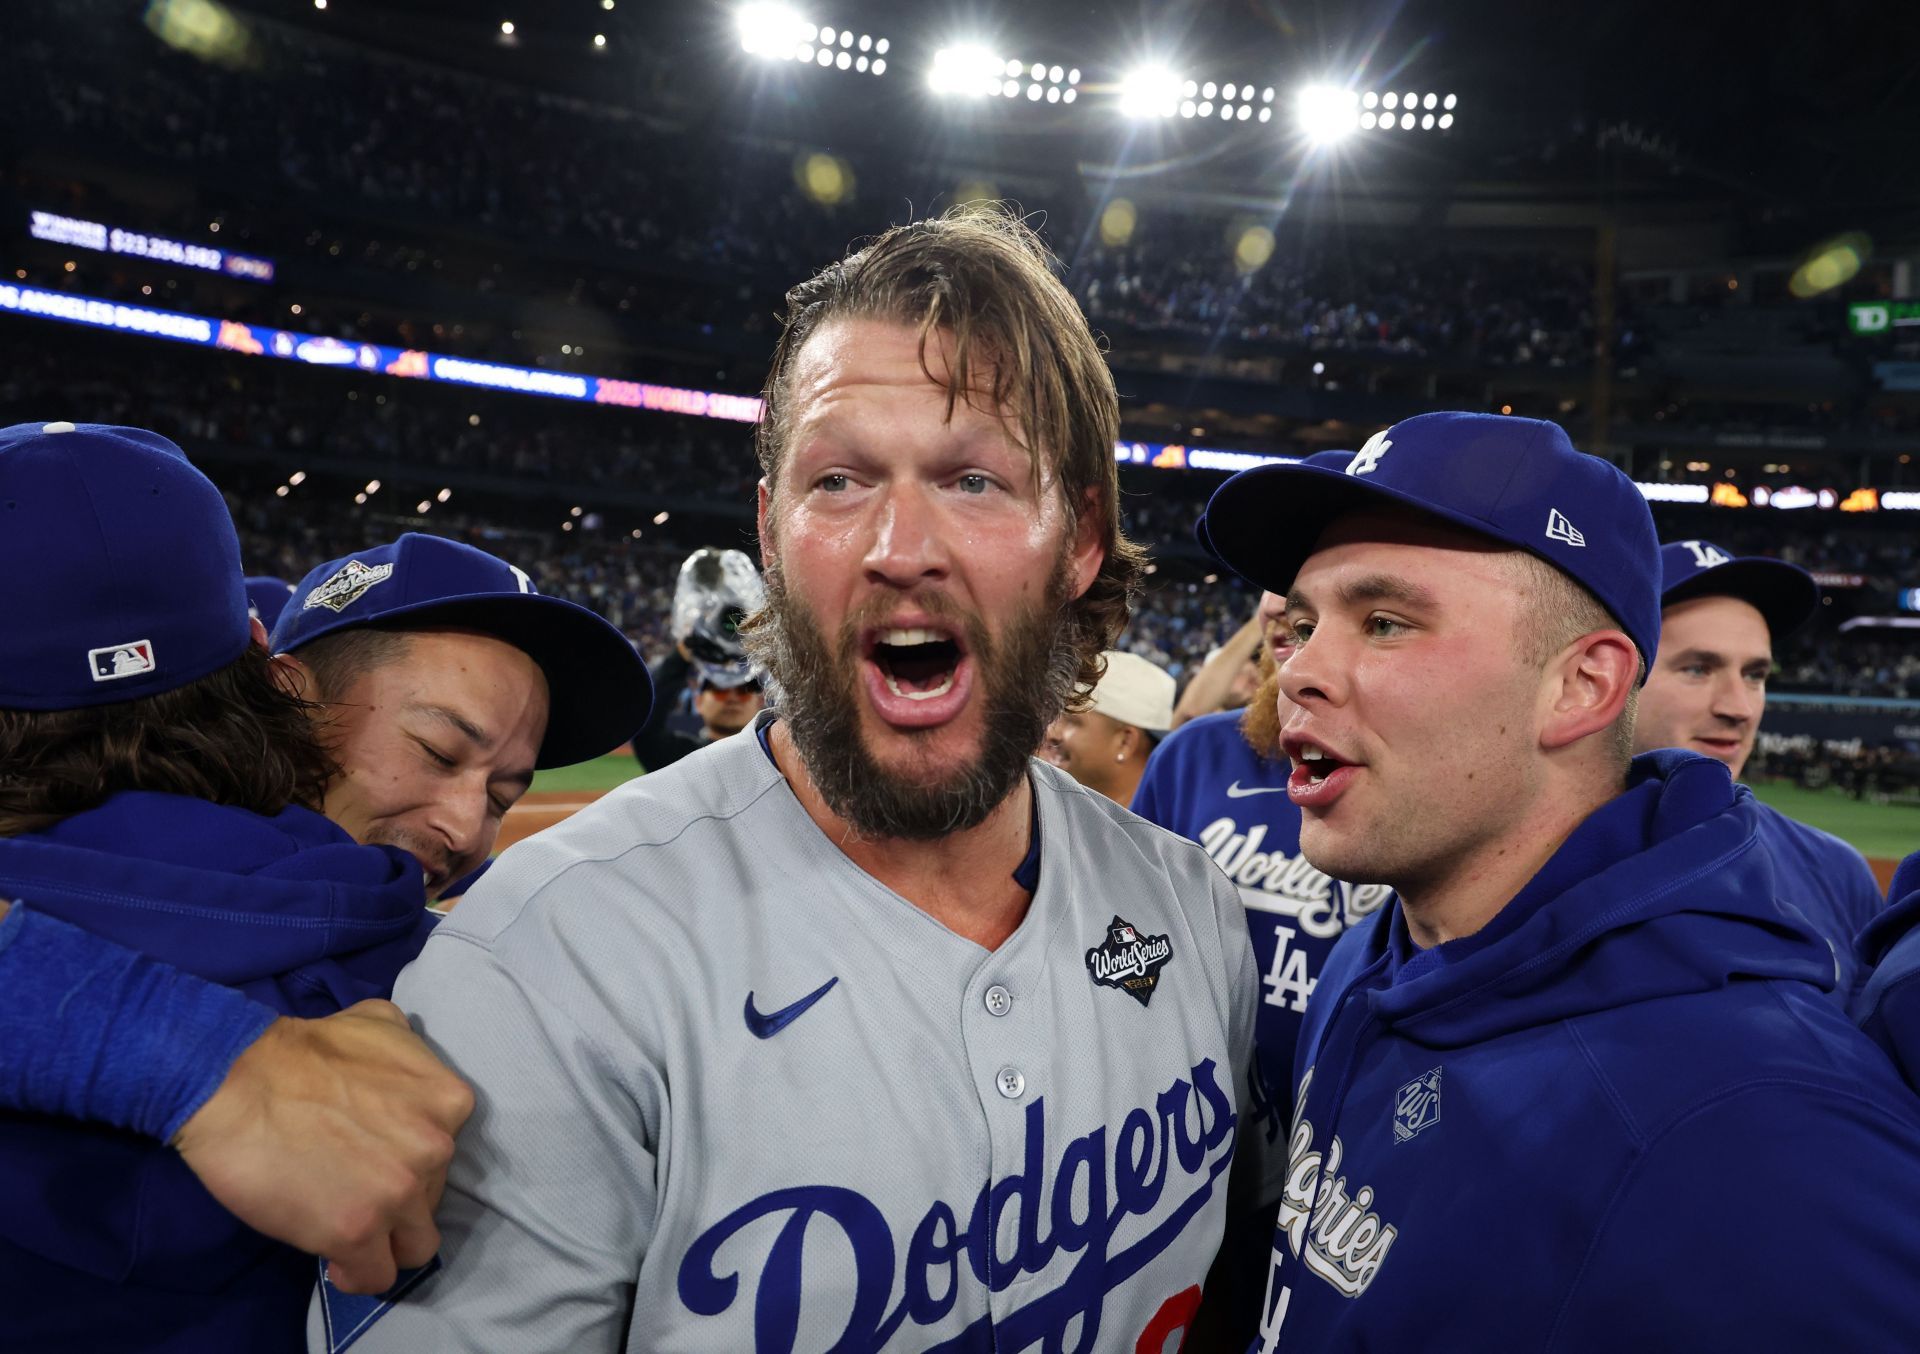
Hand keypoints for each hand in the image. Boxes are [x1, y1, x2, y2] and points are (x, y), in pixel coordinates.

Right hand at [171, 999, 473, 1294]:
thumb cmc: (303, 1048)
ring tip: (349, 1230)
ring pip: (414, 1246)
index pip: (446, 1154)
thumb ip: (412, 1050)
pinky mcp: (357, 1231)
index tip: (376, 1162)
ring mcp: (399, 1193)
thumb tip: (410, 1068)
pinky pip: (376, 1275)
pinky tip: (336, 1258)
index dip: (409, 1162)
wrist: (238, 1081)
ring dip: (384, 1242)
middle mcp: (436, 1148)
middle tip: (353, 1190)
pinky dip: (357, 1272)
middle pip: (431, 1200)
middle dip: (397, 1200)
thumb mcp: (380, 1022)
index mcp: (449, 1102)